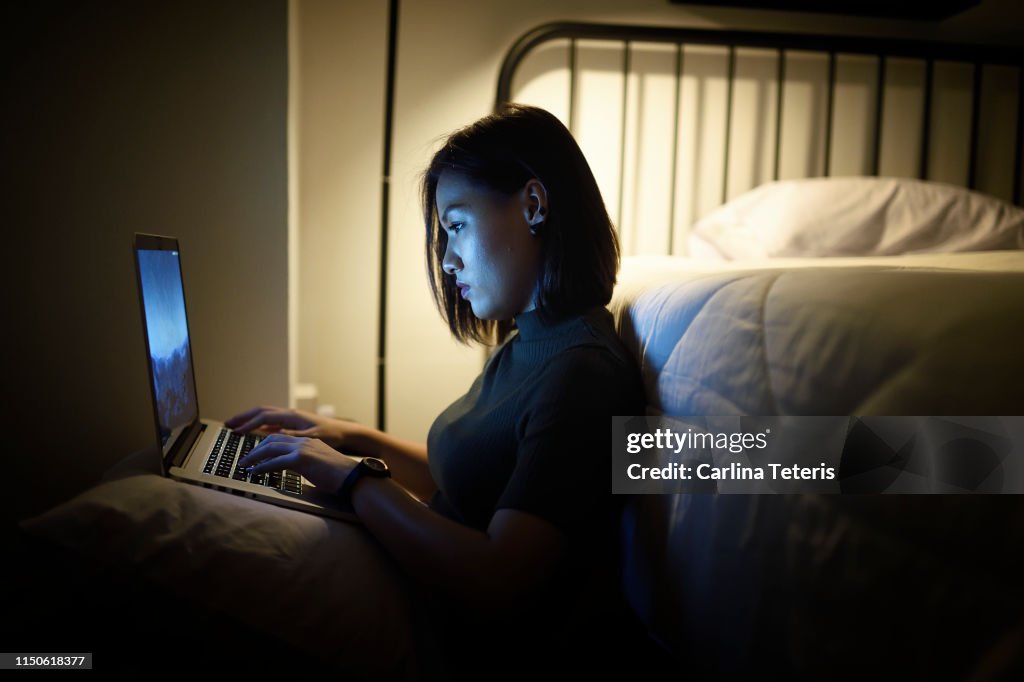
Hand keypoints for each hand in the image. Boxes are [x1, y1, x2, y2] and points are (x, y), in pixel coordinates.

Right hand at [225, 406, 354, 449]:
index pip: (264, 418)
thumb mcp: (312, 437)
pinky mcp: (293, 423)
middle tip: (227, 424)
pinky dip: (260, 425)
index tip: (235, 432)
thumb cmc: (331, 435)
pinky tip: (255, 432)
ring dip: (250, 419)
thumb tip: (276, 435)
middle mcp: (289, 414)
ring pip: (265, 415)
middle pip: (260, 412)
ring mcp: (291, 418)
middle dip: (243, 417)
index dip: (248, 424)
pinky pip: (272, 421)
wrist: (344, 432)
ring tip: (236, 426)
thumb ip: (294, 436)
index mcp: (292, 416)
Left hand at [237, 434, 356, 492]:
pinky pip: (275, 462)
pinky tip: (255, 472)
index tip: (255, 453)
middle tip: (245, 459)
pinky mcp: (302, 459)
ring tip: (244, 465)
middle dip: (255, 449)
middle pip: (272, 440)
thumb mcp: (319, 466)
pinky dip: (262, 467)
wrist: (352, 478)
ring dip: (254, 457)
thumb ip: (306, 464)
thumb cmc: (339, 476)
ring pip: (271, 448)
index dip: (265, 444)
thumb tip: (294, 470)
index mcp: (309, 441)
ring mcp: (303, 448)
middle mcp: (304, 441)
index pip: (281, 438)